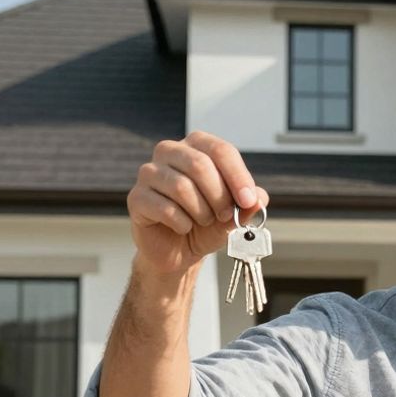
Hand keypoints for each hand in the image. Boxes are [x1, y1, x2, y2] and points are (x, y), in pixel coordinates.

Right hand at [127, 131, 270, 276]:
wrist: (179, 250)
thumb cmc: (206, 224)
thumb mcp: (235, 215)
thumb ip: (249, 204)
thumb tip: (258, 198)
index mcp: (196, 146)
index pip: (220, 150)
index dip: (238, 176)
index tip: (248, 200)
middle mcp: (170, 152)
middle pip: (199, 165)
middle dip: (219, 196)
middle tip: (226, 215)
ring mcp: (149, 173)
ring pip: (181, 186)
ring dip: (201, 211)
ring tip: (204, 221)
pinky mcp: (137, 197)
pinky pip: (164, 207)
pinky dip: (182, 223)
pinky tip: (183, 227)